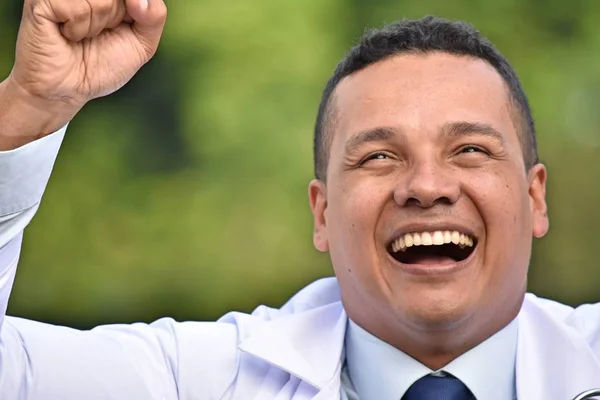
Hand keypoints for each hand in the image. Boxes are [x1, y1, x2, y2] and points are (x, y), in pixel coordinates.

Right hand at [11, 0, 166, 105]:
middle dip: (116, 20)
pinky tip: (67, 35)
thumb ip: (154, 16)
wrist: (68, 90)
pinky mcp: (42, 0)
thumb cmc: (101, 66)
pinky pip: (79, 8)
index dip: (135, 10)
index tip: (121, 26)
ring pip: (103, 1)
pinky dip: (79, 29)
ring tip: (81, 36)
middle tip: (98, 34)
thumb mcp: (142, 44)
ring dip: (96, 27)